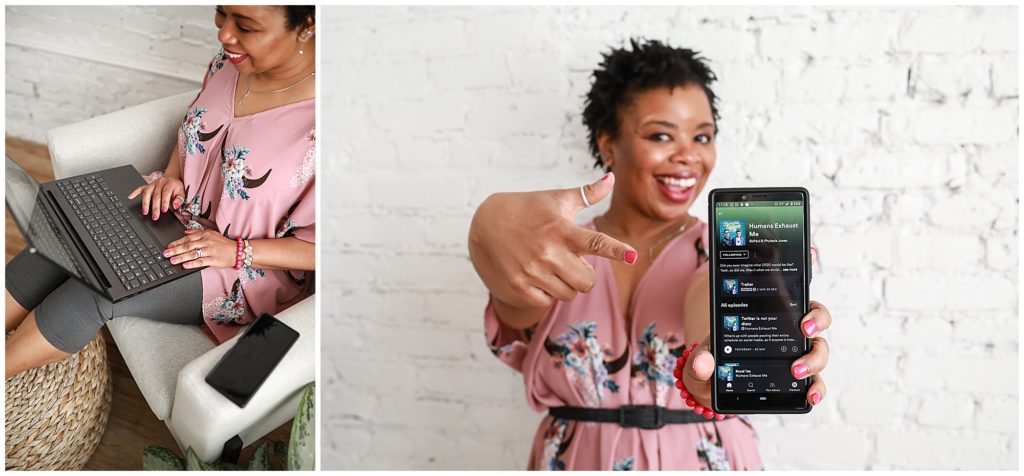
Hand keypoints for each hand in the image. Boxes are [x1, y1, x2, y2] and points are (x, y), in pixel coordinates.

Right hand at [128, 175, 184, 220]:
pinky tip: (130, 197)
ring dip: (145, 203)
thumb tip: (175, 206)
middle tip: (155, 216)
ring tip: (144, 212)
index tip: (164, 210)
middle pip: (156, 195)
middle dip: (155, 207)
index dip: (164, 202)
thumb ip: (179, 199)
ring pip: (147, 193)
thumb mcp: (182, 192)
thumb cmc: (176, 187)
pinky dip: (135, 192)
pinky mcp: (148, 185)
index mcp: (169, 184)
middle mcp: (160, 183)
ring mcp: (153, 184)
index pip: (166, 193)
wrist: (172, 178)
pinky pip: (140, 188)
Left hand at [164, 229, 236, 268]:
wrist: (237, 251)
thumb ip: (197, 232)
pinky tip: (185, 265)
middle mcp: (206, 242)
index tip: (168, 246)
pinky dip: (192, 263)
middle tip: (166, 254)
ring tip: (172, 260)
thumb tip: (185, 232)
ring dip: (181, 257)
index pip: (187, 238)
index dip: (176, 242)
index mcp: (205, 235)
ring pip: (192, 254)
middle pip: (187, 246)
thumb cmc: (224, 243)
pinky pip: (200, 261)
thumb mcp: (211, 233)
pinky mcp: (214, 259)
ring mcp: (210, 251)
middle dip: (175, 250)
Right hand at [468, 172, 636, 309]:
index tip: (632, 256)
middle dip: (586, 274)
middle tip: (574, 261)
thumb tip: (611, 177)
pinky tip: (540, 275)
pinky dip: (549, 292)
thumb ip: (587, 193)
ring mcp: (532, 270)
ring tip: (554, 266)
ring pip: (569, 293)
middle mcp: (547, 251)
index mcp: (561, 229)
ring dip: (567, 283)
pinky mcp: (519, 285)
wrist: (487, 221)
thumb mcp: (557, 199)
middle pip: (587, 281)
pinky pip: (548, 301)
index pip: (595, 241)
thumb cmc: (529, 208)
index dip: (615, 250)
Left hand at [677, 300, 831, 410]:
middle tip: (803, 334)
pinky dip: (816, 389)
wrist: (713, 388)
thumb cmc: (711, 364)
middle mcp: (788, 335)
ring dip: (814, 361)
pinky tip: (810, 396)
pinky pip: (814, 383)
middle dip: (816, 327)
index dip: (809, 309)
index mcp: (770, 318)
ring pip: (818, 352)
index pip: (800, 304)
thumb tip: (704, 363)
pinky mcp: (796, 380)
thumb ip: (699, 362)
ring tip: (797, 372)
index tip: (803, 320)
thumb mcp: (700, 360)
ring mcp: (795, 357)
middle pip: (816, 325)